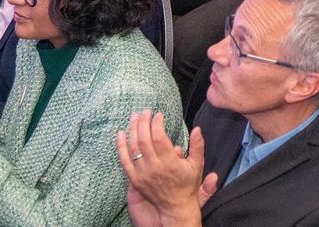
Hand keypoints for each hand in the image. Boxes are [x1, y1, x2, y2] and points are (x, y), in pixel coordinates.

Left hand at [117, 111, 216, 226]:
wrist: (175, 207)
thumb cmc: (187, 185)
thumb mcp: (197, 165)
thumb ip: (198, 146)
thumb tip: (197, 129)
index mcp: (169, 163)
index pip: (158, 137)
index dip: (156, 123)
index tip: (159, 114)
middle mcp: (154, 168)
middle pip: (143, 140)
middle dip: (143, 122)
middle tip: (145, 111)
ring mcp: (142, 174)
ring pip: (133, 148)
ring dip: (132, 129)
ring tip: (135, 116)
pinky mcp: (134, 179)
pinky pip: (124, 160)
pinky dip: (121, 146)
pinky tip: (120, 134)